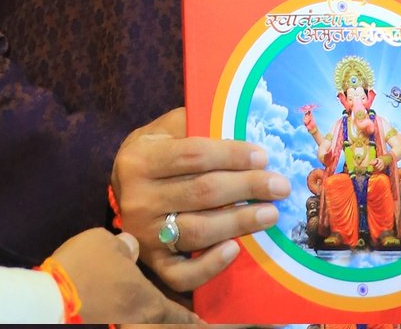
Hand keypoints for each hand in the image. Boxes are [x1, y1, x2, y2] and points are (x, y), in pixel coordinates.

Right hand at [49, 228, 195, 322]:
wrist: (53, 297)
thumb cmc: (85, 267)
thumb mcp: (107, 244)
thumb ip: (126, 247)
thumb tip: (133, 246)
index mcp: (146, 298)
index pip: (178, 312)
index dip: (193, 318)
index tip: (206, 323)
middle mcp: (139, 316)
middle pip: (164, 323)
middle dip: (180, 323)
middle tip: (194, 322)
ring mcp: (121, 323)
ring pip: (146, 322)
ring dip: (157, 321)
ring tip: (163, 316)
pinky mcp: (103, 323)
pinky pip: (128, 320)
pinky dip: (136, 318)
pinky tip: (129, 311)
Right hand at [111, 106, 291, 292]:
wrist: (121, 189)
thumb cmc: (155, 153)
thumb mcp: (165, 130)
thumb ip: (195, 126)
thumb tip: (242, 127)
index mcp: (140, 160)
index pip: (193, 155)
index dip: (231, 155)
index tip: (263, 156)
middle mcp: (138, 199)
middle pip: (201, 192)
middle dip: (246, 187)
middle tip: (279, 186)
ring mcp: (144, 235)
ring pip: (198, 231)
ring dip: (239, 222)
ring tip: (270, 214)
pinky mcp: (153, 264)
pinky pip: (183, 274)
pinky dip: (211, 265)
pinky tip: (235, 250)